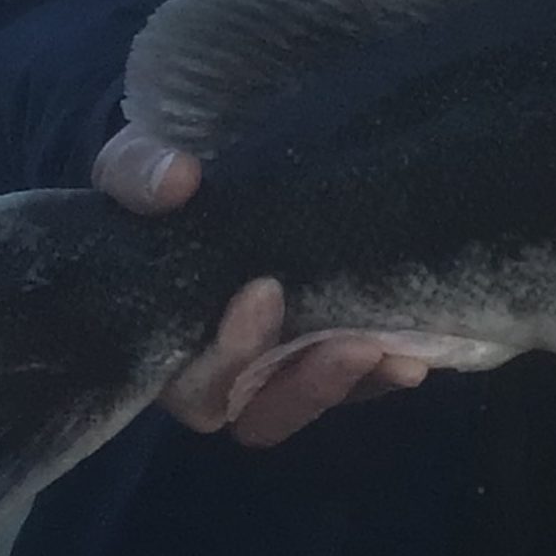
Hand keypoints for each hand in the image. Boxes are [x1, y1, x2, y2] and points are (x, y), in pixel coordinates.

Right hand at [90, 122, 431, 446]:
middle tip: (355, 344)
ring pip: (316, 401)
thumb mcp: (141, 158)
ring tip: (400, 353)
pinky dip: (387, 366)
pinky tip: (418, 346)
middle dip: (308, 387)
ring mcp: (282, 355)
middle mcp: (223, 363)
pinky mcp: (330, 338)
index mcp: (167, 338)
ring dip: (355, 385)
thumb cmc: (173, 167)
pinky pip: (359, 378)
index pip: (195, 385)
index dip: (229, 356)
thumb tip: (176, 182)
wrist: (233, 141)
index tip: (266, 290)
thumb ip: (137, 171)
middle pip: (260, 414)